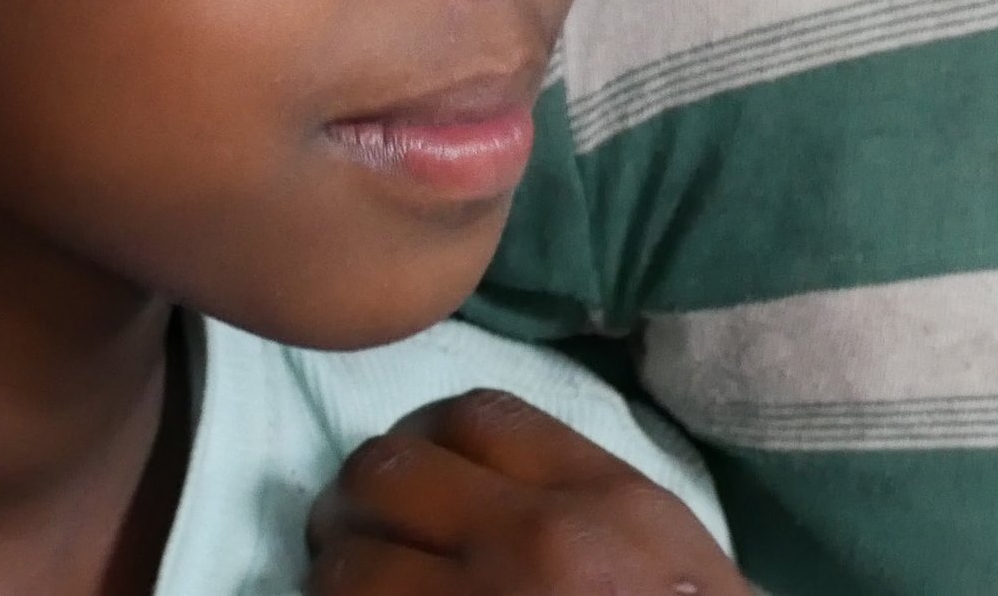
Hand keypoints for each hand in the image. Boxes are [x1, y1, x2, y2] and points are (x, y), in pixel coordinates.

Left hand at [306, 389, 745, 594]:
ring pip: (347, 561)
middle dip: (358, 495)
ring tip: (347, 582)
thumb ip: (578, 493)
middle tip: (354, 523)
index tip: (416, 464)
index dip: (426, 432)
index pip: (476, 417)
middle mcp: (530, 540)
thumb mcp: (662, 539)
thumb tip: (481, 475)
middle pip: (391, 471)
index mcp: (595, 497)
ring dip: (335, 569)